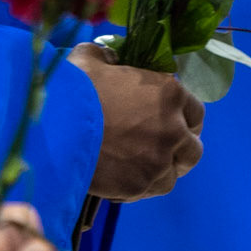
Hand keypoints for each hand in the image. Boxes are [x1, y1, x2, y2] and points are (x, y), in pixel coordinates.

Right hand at [70, 45, 203, 200]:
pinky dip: (141, 187)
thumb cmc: (75, 87)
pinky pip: (149, 190)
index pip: (195, 112)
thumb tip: (109, 61)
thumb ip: (109, 59)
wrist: (55, 126)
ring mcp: (159, 161)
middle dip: (179, 151)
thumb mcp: (92, 60)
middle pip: (192, 149)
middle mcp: (173, 129)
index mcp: (169, 94)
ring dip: (161, 171)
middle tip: (158, 150)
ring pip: (173, 175)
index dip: (184, 119)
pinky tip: (123, 180)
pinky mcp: (140, 185)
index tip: (172, 124)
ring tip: (138, 168)